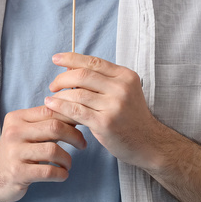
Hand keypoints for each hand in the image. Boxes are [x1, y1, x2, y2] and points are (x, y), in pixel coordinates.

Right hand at [0, 105, 86, 201]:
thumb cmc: (19, 152)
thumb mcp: (26, 131)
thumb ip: (45, 122)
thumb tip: (76, 114)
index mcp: (16, 118)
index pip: (49, 110)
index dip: (70, 116)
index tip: (82, 125)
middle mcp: (13, 132)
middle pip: (54, 127)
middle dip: (74, 136)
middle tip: (82, 144)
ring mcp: (14, 153)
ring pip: (53, 150)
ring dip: (67, 159)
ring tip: (68, 164)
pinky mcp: (18, 172)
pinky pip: (48, 171)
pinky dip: (61, 174)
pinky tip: (62, 174)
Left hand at [45, 52, 163, 168]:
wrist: (149, 143)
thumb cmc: (131, 117)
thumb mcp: (123, 91)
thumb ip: (101, 80)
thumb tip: (70, 68)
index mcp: (125, 76)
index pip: (93, 62)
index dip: (71, 58)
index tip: (56, 59)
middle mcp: (121, 88)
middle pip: (82, 75)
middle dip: (62, 78)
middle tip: (53, 85)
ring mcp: (114, 106)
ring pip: (77, 93)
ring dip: (60, 94)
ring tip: (51, 98)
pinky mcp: (105, 123)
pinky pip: (76, 111)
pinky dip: (60, 106)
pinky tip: (51, 105)